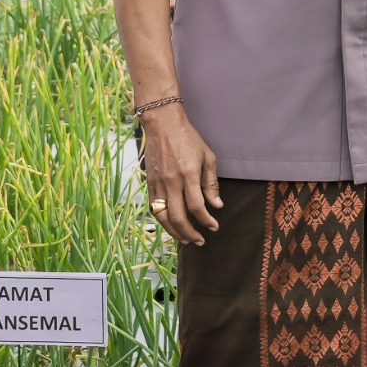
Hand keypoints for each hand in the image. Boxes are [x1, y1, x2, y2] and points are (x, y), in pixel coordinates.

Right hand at [141, 103, 220, 245]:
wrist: (163, 125)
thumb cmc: (188, 139)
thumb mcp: (207, 157)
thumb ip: (211, 183)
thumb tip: (217, 205)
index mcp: (189, 175)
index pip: (197, 206)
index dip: (206, 221)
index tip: (214, 227)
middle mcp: (172, 182)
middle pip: (178, 217)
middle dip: (190, 233)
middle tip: (199, 241)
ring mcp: (158, 184)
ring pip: (163, 217)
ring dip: (174, 232)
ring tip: (185, 240)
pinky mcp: (149, 184)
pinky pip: (154, 209)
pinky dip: (162, 221)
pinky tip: (171, 226)